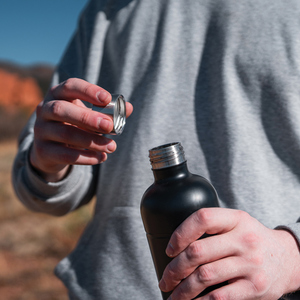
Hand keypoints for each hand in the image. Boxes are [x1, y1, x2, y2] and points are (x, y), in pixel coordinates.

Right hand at [30, 78, 132, 181]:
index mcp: (57, 94)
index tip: (107, 99)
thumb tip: (128, 107)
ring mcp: (41, 130)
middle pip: (61, 110)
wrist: (52, 149)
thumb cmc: (75, 125)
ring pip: (65, 134)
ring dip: (92, 141)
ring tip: (112, 146)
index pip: (70, 86)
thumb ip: (108, 112)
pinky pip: (65, 155)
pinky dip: (86, 157)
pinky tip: (101, 158)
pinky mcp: (43, 151)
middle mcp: (44, 109)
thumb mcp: (89, 115)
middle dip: (87, 118)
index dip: (88, 91)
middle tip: (109, 126)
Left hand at [159, 208, 299, 299]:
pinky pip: (220, 297)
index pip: (202, 218)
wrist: (288, 259)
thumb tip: (177, 244)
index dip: (180, 233)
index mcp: (236, 219)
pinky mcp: (255, 287)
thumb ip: (214, 228)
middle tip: (166, 278)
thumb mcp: (237, 224)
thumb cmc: (252, 240)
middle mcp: (244, 239)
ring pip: (204, 276)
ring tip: (173, 294)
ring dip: (182, 290)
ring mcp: (250, 264)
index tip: (170, 249)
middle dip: (175, 268)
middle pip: (197, 251)